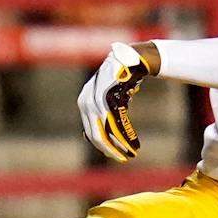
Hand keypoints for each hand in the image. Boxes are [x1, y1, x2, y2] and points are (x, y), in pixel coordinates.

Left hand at [78, 42, 152, 161]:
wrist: (130, 59)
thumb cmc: (119, 81)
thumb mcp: (104, 98)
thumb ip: (98, 115)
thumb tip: (88, 137)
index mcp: (84, 102)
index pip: (89, 132)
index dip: (103, 147)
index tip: (115, 156)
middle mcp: (87, 101)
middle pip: (96, 134)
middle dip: (110, 149)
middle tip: (123, 159)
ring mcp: (98, 98)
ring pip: (108, 130)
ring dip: (121, 144)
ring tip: (132, 153)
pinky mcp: (112, 95)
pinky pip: (118, 121)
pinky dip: (126, 134)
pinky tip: (134, 143)